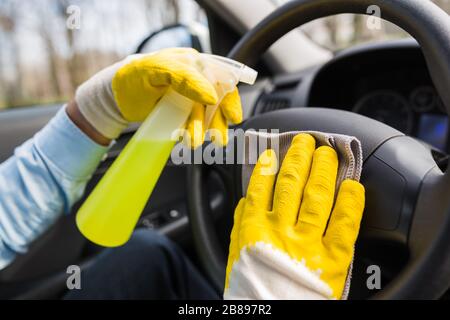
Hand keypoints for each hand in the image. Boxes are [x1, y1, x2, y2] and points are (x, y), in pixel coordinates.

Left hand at [75, 48, 242, 146]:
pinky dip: (193, 133)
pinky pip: (194, 125)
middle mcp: (195, 81)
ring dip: (205, 130)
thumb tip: (211, 94)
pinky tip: (187, 139)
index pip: (220, 79)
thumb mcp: (155, 69)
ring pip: (206, 116)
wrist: (115, 98)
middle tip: (219, 138)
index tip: (232, 116)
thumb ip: (184, 77)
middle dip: (219, 120)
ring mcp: (189, 99)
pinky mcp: (182, 115)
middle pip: (218, 101)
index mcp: (192, 65)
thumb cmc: (133, 77)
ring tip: (194, 141)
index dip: (230, 98)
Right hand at [225, 134, 364, 299]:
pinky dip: (350, 202)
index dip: (269, 164)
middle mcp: (281, 231)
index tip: (274, 151)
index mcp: (255, 229)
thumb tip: (249, 197)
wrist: (272, 317)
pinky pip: (344, 224)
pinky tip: (352, 185)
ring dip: (323, 169)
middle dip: (300, 157)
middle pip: (292, 183)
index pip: (262, 185)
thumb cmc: (254, 290)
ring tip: (327, 153)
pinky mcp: (333, 260)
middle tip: (306, 142)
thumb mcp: (237, 256)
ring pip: (317, 195)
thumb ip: (241, 224)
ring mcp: (308, 243)